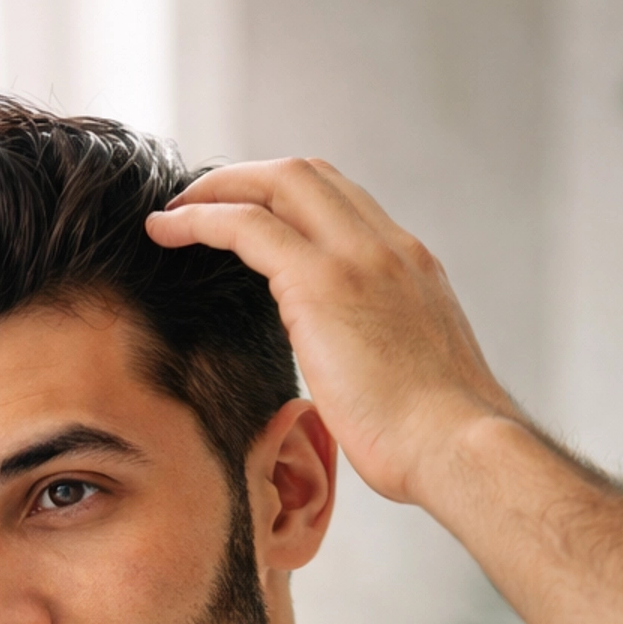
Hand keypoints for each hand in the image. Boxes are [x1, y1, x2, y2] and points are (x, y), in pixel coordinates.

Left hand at [147, 159, 521, 508]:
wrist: (459, 449)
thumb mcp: (409, 384)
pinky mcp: (322, 284)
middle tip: (200, 201)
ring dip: (217, 189)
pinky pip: (247, 226)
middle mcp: (389, 247)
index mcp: (412, 269)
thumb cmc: (436, 445)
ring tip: (172, 213)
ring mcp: (358, 258)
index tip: (252, 219)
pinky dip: (201, 219)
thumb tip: (349, 388)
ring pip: (278, 183)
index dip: (291, 201)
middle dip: (247, 178)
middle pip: (309, 174)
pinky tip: (164, 230)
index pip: (345, 205)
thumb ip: (377, 362)